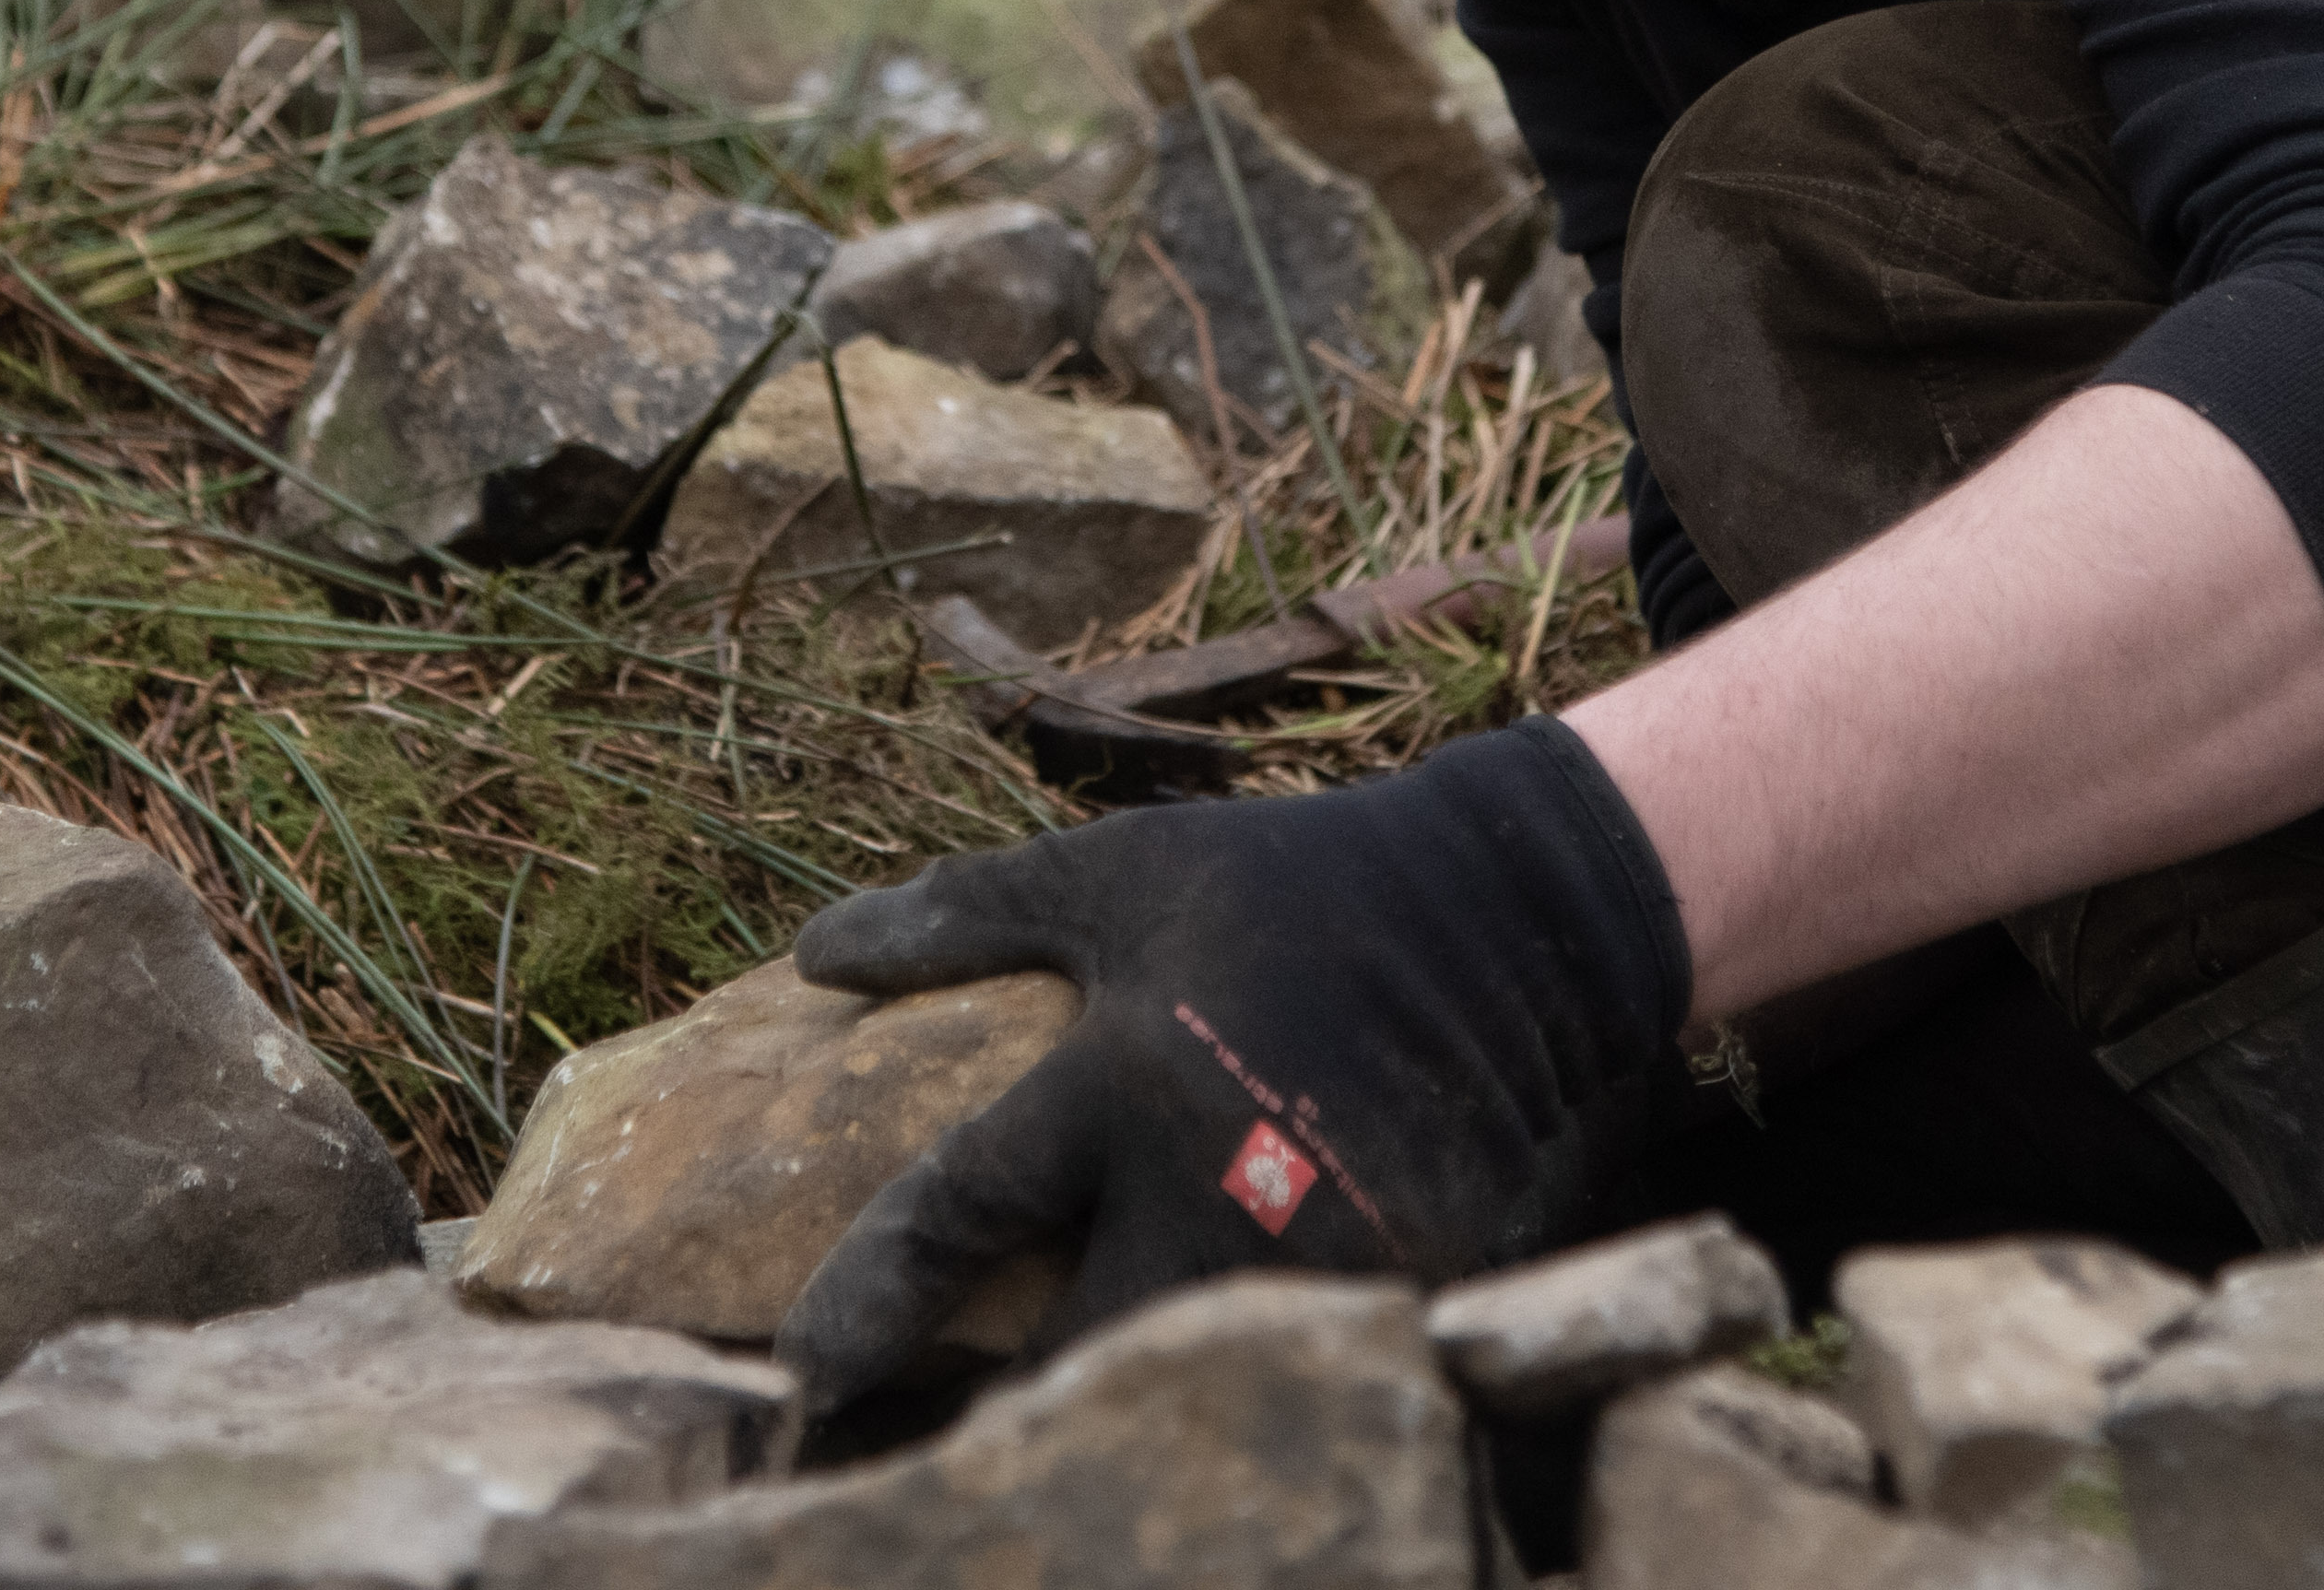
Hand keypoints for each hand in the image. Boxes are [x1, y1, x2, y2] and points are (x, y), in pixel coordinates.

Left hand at [775, 715, 1688, 1409]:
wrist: (1514, 918)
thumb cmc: (1294, 887)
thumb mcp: (1127, 871)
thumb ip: (969, 911)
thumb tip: (812, 955)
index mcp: (1130, 1068)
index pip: (964, 1205)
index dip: (875, 1297)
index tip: (809, 1372)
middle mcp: (1217, 1177)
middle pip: (1073, 1348)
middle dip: (997, 1414)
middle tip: (917, 1451)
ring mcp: (1321, 1249)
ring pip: (1183, 1383)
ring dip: (1113, 1416)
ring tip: (1050, 1451)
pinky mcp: (1410, 1291)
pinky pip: (1296, 1371)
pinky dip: (1235, 1395)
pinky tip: (1191, 1409)